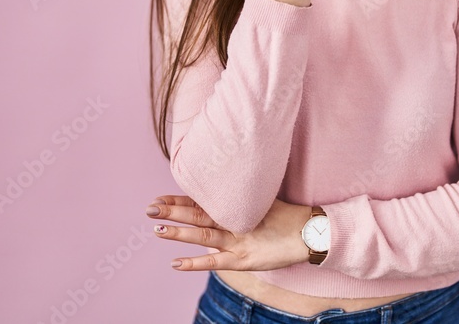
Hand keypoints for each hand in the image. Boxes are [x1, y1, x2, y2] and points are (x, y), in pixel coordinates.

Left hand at [146, 194, 312, 270]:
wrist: (310, 232)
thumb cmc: (287, 216)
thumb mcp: (262, 201)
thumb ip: (242, 200)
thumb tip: (224, 194)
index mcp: (237, 207)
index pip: (201, 202)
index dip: (179, 200)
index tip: (159, 197)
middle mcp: (233, 221)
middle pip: (197, 215)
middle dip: (172, 211)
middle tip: (149, 208)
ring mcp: (237, 241)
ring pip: (202, 236)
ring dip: (179, 233)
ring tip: (157, 230)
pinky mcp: (243, 260)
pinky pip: (215, 262)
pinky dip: (194, 263)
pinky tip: (175, 263)